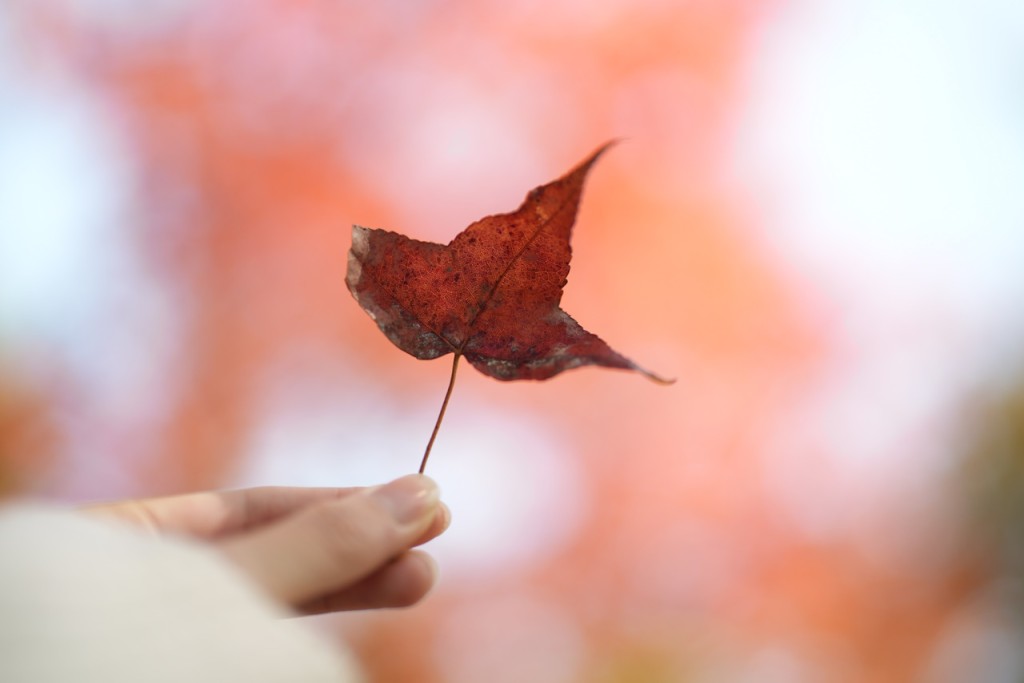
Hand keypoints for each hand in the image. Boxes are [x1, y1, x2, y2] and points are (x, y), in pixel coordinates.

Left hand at [84, 474, 448, 614]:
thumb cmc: (108, 648)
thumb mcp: (225, 579)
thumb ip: (316, 546)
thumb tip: (417, 495)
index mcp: (122, 543)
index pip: (252, 509)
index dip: (339, 501)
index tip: (416, 497)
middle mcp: (150, 588)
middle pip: (276, 556)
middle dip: (360, 546)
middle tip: (436, 533)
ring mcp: (171, 634)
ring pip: (277, 604)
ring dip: (355, 589)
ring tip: (422, 577)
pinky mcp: (197, 663)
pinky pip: (260, 638)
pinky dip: (313, 628)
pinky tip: (359, 610)